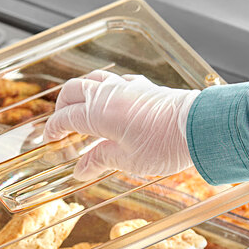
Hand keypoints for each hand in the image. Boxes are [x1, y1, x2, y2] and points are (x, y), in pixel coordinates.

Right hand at [43, 70, 199, 180]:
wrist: (199, 127)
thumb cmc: (164, 145)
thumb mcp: (128, 160)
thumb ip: (100, 160)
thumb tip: (81, 169)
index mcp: (98, 114)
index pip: (65, 117)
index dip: (53, 129)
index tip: (50, 140)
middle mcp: (108, 95)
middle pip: (72, 91)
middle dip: (61, 107)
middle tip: (61, 125)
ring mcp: (126, 86)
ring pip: (92, 79)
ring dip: (81, 93)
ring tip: (80, 110)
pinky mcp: (143, 86)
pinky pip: (115, 80)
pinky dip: (104, 89)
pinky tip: (110, 101)